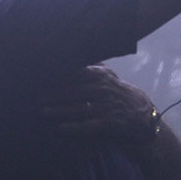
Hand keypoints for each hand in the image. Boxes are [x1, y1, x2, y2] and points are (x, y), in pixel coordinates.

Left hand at [42, 65, 157, 144]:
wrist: (143, 115)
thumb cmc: (118, 94)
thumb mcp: (108, 76)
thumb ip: (91, 66)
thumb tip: (71, 51)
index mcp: (101, 76)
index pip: (78, 72)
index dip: (60, 75)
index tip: (43, 76)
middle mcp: (104, 89)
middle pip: (76, 90)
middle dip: (56, 93)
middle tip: (37, 95)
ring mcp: (107, 106)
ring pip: (80, 108)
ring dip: (61, 110)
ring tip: (44, 111)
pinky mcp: (110, 123)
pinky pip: (89, 125)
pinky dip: (75, 127)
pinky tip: (61, 128)